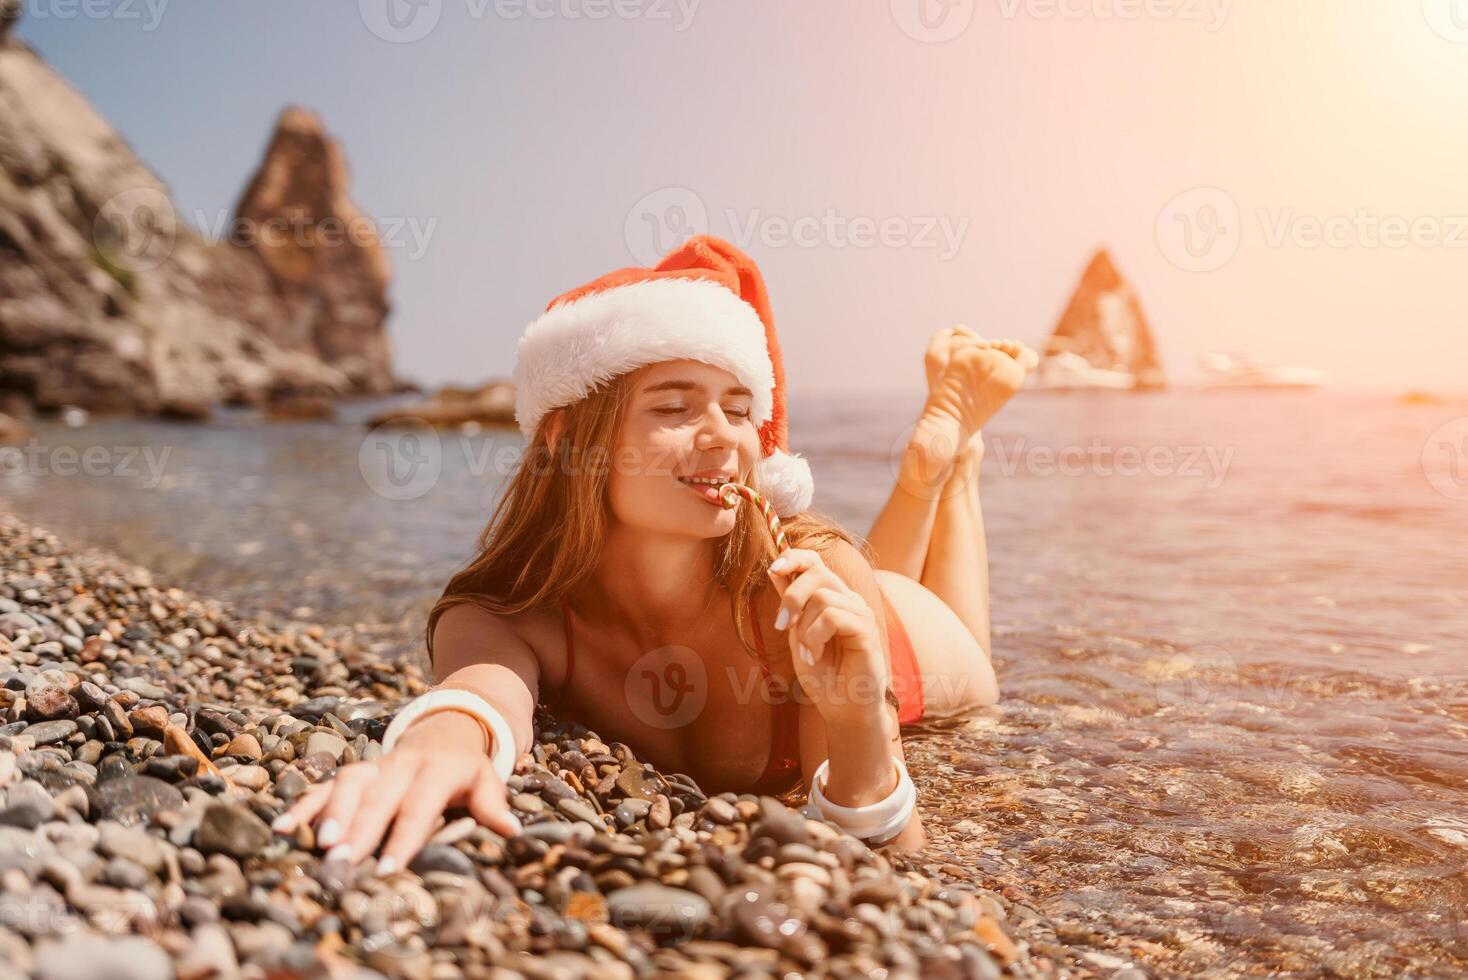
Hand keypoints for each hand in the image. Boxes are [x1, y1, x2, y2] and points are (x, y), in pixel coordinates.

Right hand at [270, 711, 521, 872]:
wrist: (445, 729)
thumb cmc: (465, 769)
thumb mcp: (485, 781)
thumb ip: (492, 805)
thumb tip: (512, 830)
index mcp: (436, 771)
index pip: (419, 805)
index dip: (404, 836)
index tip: (388, 868)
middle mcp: (401, 765)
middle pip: (378, 797)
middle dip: (359, 829)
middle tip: (343, 862)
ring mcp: (374, 766)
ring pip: (348, 784)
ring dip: (330, 813)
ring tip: (316, 845)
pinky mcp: (353, 772)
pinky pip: (325, 785)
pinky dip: (303, 804)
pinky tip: (281, 828)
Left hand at [767, 548, 889, 726]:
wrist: (842, 708)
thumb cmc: (822, 674)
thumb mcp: (797, 634)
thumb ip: (790, 604)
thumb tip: (775, 569)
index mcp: (833, 597)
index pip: (815, 561)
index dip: (794, 558)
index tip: (773, 569)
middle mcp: (849, 599)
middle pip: (817, 572)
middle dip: (791, 597)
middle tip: (781, 625)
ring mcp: (860, 613)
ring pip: (822, 598)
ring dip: (804, 628)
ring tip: (807, 652)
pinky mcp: (867, 630)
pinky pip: (833, 617)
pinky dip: (816, 637)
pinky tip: (816, 656)